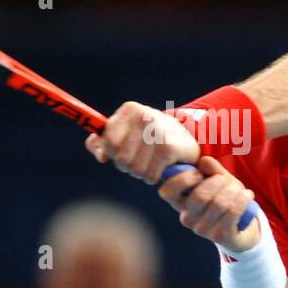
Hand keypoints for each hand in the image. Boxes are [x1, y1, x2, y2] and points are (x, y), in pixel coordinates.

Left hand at [84, 101, 198, 183]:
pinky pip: (150, 174)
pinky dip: (152, 177)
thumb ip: (102, 142)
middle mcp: (144, 116)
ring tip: (149, 165)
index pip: (109, 141)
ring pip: (135, 169)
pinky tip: (159, 169)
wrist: (186, 138)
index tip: (122, 151)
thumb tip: (101, 156)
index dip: (113, 153)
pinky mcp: (169, 148)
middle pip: (121, 159)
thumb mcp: (125, 133)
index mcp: (130, 109)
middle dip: (127, 166)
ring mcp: (158, 132)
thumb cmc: (149, 137)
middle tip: (138, 161)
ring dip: (140, 173)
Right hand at [157, 155, 260, 251]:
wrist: (242, 227)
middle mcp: (187, 218)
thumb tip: (204, 161)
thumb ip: (212, 170)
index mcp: (180, 203)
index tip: (199, 173)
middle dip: (217, 182)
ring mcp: (202, 230)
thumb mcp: (219, 181)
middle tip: (225, 180)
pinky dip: (242, 200)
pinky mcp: (220, 237)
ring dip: (233, 191)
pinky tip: (248, 195)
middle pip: (199, 196)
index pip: (167, 191)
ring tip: (240, 189)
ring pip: (218, 203)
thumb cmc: (226, 199)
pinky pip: (232, 212)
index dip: (184, 178)